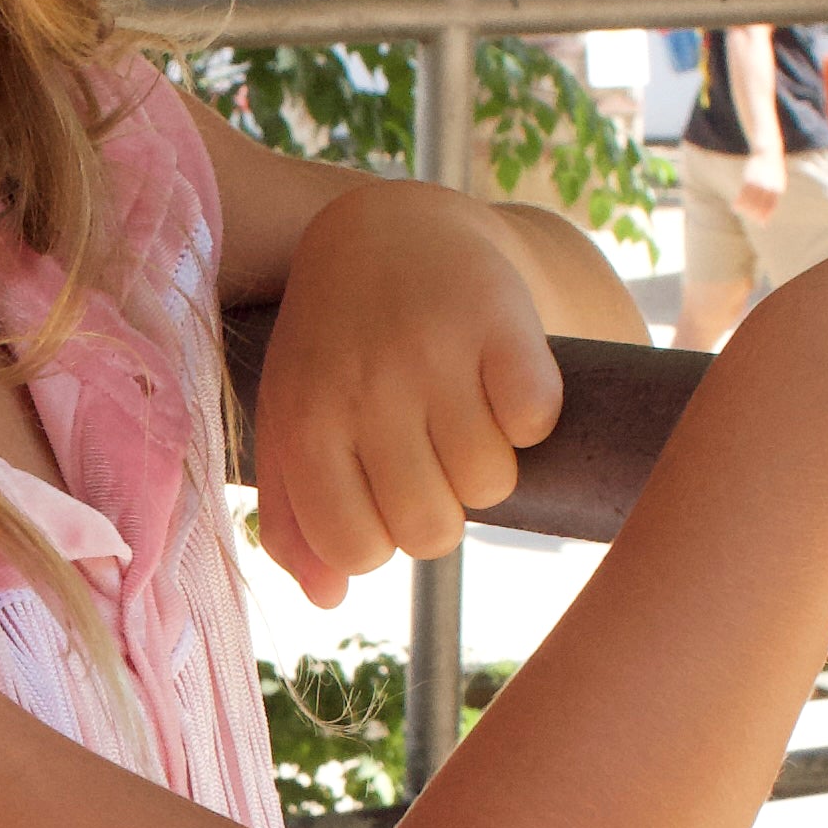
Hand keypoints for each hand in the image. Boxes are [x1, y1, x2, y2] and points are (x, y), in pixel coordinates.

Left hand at [250, 178, 566, 604]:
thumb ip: (293, 518)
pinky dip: (531, 414)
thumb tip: (329, 598)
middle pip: (433, 530)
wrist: (388, 228)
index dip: (382, 540)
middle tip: (429, 458)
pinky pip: (535, 419)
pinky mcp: (499, 320)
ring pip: (490, 484)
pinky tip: (501, 383)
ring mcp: (433, 353)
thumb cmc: (334, 348)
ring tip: (463, 417)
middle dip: (440, 511)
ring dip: (487, 465)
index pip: (357, 551)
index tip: (381, 497)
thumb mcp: (291, 424)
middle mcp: (364, 390)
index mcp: (305, 425)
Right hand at [739, 147, 786, 226]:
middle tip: (750, 219)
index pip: (771, 205)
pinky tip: (734, 206)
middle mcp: (769, 186)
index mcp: (778, 188)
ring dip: (744, 208)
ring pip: (750, 200)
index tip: (762, 223)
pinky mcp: (749, 178)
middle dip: (754, 213)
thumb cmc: (772, 170)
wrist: (768, 151)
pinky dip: (739, 201)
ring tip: (740, 212)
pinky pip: (743, 193)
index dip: (766, 215)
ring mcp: (759, 182)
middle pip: (760, 204)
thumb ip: (773, 195)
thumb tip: (769, 209)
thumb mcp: (777, 181)